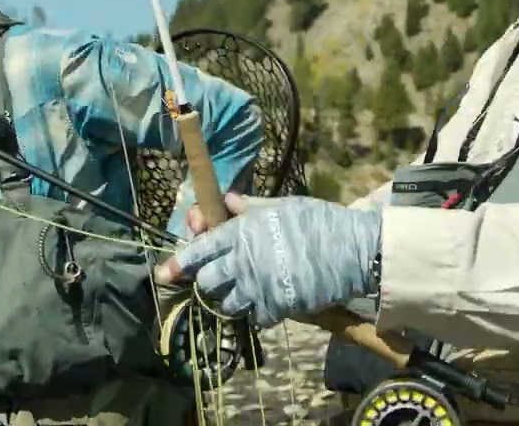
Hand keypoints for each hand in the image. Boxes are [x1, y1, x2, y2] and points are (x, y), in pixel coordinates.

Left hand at [155, 196, 381, 328]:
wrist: (353, 250)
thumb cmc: (318, 220)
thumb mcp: (282, 206)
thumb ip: (250, 207)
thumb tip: (226, 200)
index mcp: (242, 233)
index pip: (200, 249)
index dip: (179, 263)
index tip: (164, 275)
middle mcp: (244, 262)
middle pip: (208, 281)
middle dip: (208, 280)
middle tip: (219, 277)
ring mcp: (260, 287)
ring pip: (228, 303)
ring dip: (231, 299)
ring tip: (243, 290)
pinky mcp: (278, 308)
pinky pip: (255, 317)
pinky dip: (256, 313)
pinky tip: (265, 303)